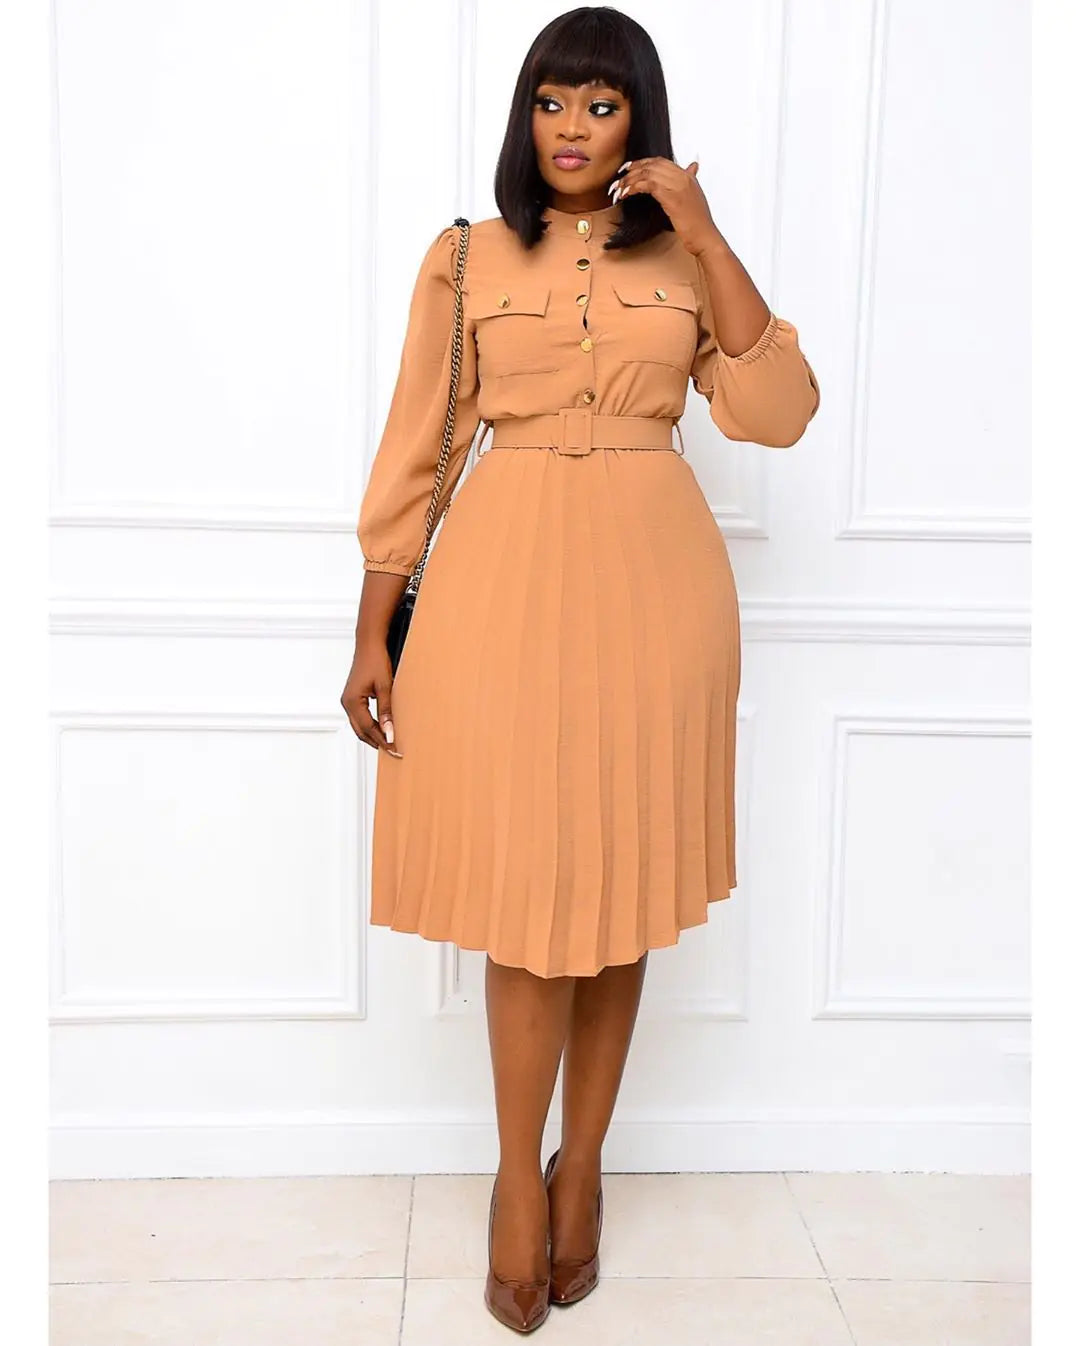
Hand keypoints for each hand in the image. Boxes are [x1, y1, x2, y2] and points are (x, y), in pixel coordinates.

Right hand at [341, 640, 401, 756]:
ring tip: (389, 744)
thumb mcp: (385, 687)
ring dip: (373, 736)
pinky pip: (360, 718)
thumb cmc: (376, 660)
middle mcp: (347, 703)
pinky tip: (382, 729)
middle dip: (377, 742)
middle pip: (361, 731)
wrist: (369, 644)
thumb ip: (386, 711)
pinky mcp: (353, 698)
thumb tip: (389, 732)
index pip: (369, 728)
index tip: (395, 749)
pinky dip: (370, 726)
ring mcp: (348, 701)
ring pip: (360, 726)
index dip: (382, 740)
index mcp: (352, 701)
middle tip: (394, 751)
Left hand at [611, 156, 723, 257]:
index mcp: (687, 176)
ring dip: (630, 179)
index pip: (661, 161)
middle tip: (621, 177)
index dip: (643, 162)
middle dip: (633, 169)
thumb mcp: (695, 197)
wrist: (705, 237)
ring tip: (620, 188)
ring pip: (648, 173)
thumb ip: (690, 180)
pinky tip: (627, 193)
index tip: (630, 168)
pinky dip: (634, 187)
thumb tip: (693, 166)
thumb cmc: (698, 223)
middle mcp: (683, 177)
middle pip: (652, 164)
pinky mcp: (671, 197)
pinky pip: (648, 185)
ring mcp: (677, 185)